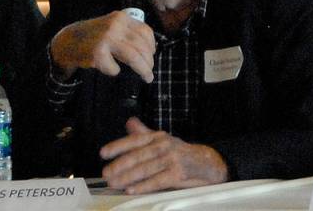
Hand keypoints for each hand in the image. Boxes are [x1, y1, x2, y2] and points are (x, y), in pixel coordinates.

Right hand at [50, 11, 155, 81]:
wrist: (67, 41)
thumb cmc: (94, 35)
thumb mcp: (111, 26)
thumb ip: (128, 32)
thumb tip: (150, 49)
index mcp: (121, 18)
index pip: (145, 31)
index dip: (152, 46)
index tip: (153, 54)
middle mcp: (115, 26)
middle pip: (141, 46)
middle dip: (149, 61)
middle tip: (150, 71)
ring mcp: (106, 39)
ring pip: (133, 57)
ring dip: (143, 69)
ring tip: (147, 77)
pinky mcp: (97, 53)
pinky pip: (114, 68)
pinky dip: (115, 71)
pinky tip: (111, 68)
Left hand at [100, 117, 228, 193]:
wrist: (209, 163)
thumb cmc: (182, 153)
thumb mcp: (163, 140)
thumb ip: (144, 133)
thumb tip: (129, 122)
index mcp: (158, 137)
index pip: (134, 140)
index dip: (118, 146)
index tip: (103, 153)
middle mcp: (164, 145)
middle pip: (137, 156)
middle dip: (119, 165)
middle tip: (106, 173)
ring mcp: (172, 159)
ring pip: (145, 169)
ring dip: (127, 177)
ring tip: (114, 183)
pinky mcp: (178, 173)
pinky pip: (157, 181)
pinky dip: (143, 186)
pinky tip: (132, 189)